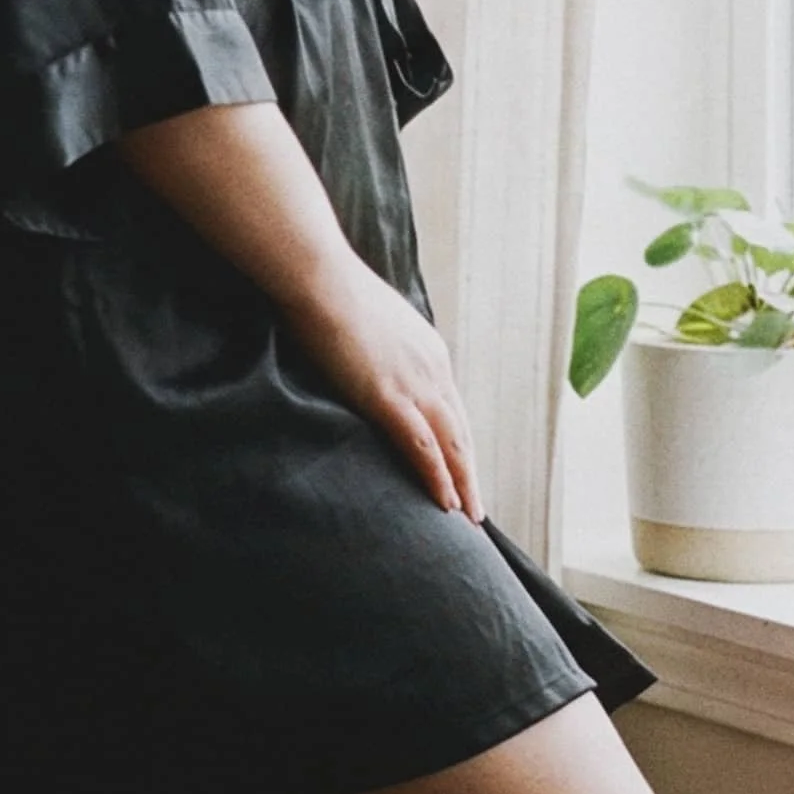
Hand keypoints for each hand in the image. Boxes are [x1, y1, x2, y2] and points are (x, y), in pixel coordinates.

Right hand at [113, 99, 482, 521]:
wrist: (318, 277)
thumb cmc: (329, 292)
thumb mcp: (365, 321)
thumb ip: (373, 346)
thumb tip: (360, 359)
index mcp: (428, 350)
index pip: (450, 407)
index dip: (458, 442)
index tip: (463, 468)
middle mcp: (432, 368)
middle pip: (459, 430)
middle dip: (469, 471)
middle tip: (475, 508)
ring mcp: (414, 383)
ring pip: (451, 445)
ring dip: (462, 484)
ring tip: (467, 516)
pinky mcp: (389, 397)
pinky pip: (423, 448)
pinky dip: (437, 478)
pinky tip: (444, 503)